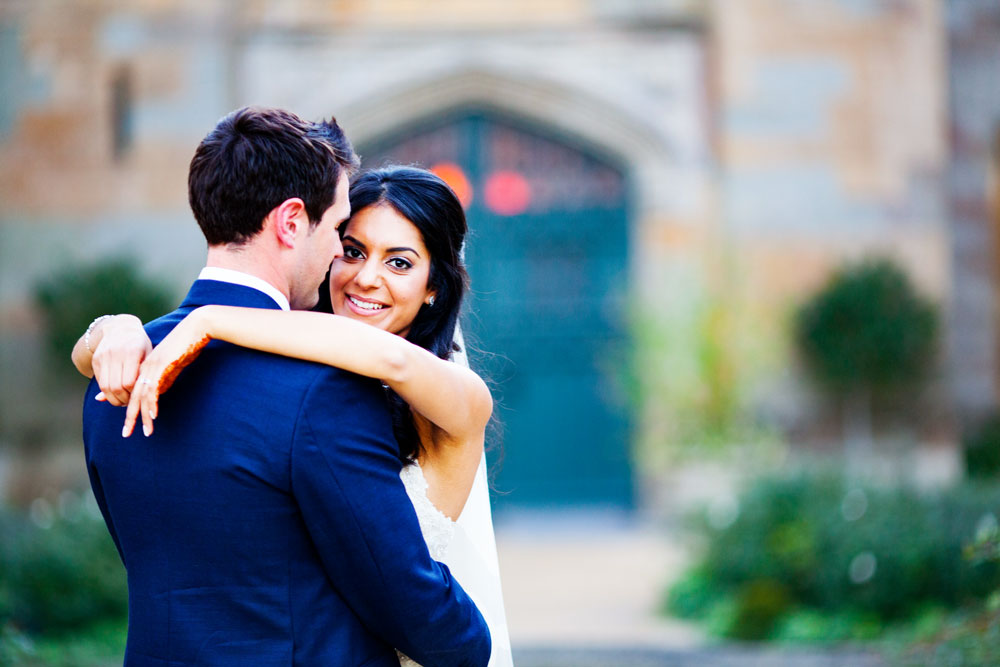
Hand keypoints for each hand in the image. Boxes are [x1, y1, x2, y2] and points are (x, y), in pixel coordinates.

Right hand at [92, 315, 151, 405]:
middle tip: (129, 402)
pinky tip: (115, 392)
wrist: (121, 328)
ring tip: (121, 399)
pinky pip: (99, 381)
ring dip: (113, 398)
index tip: (137, 397)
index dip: (132, 394)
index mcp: (132, 352)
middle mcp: (116, 354)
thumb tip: (133, 396)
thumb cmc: (140, 346)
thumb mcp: (146, 357)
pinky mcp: (95, 359)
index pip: (129, 382)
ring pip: (105, 386)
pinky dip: (106, 391)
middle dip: (122, 399)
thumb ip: (140, 377)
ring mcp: (103, 356)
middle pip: (115, 387)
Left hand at [123, 310, 211, 436]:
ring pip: (142, 396)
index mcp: (146, 367)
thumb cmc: (188, 345)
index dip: (127, 406)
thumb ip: (164, 378)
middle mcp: (145, 368)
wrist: (195, 329)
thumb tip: (158, 392)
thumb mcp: (174, 366)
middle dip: (130, 417)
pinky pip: (153, 389)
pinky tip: (153, 415)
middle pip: (132, 397)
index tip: (126, 421)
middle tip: (126, 433)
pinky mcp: (161, 366)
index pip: (133, 391)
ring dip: (143, 416)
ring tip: (146, 431)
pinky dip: (152, 404)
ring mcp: (152, 367)